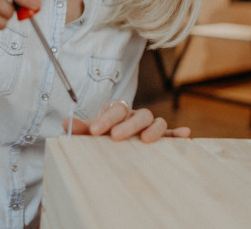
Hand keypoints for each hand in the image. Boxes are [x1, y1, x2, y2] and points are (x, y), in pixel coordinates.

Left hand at [62, 100, 190, 142]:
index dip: (106, 119)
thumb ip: (80, 128)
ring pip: (155, 120)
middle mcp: (135, 115)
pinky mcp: (161, 136)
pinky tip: (184, 135)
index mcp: (119, 110)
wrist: (113, 136)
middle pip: (137, 114)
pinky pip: (171, 133)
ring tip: (147, 140)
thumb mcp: (91, 130)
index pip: (115, 109)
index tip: (95, 131)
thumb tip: (66, 124)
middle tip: (116, 137)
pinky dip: (177, 134)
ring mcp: (149, 125)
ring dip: (153, 129)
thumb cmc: (104, 132)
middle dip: (127, 125)